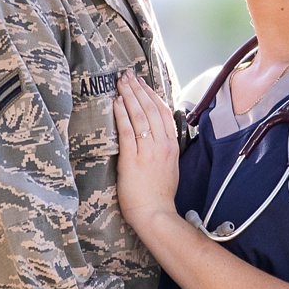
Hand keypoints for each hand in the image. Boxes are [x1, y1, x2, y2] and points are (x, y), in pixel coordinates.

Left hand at [113, 72, 182, 229]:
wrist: (155, 213)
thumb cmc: (160, 194)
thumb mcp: (170, 167)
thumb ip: (164, 148)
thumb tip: (157, 135)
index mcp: (171, 145)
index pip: (163, 112)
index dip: (151, 94)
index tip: (142, 83)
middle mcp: (161, 144)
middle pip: (150, 109)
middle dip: (138, 89)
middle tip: (127, 75)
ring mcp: (147, 151)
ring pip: (139, 115)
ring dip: (129, 95)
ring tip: (121, 82)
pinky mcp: (132, 159)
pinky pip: (127, 131)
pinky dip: (122, 114)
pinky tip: (117, 102)